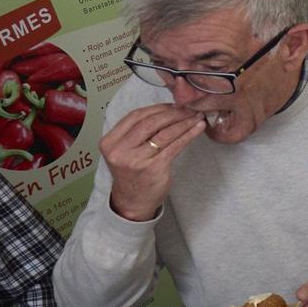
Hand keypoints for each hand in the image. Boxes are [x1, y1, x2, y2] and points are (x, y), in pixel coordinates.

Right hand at [103, 104, 206, 221]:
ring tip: (196, 116)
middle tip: (189, 109)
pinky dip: (188, 134)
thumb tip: (166, 109)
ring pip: (164, 133)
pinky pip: (174, 146)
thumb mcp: (124, 151)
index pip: (135, 116)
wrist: (133, 202)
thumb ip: (136, 132)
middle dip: (173, 113)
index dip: (157, 108)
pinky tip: (198, 128)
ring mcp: (136, 159)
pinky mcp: (154, 168)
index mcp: (109, 142)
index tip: (174, 104)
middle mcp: (120, 150)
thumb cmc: (132, 173)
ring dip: (184, 122)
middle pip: (150, 122)